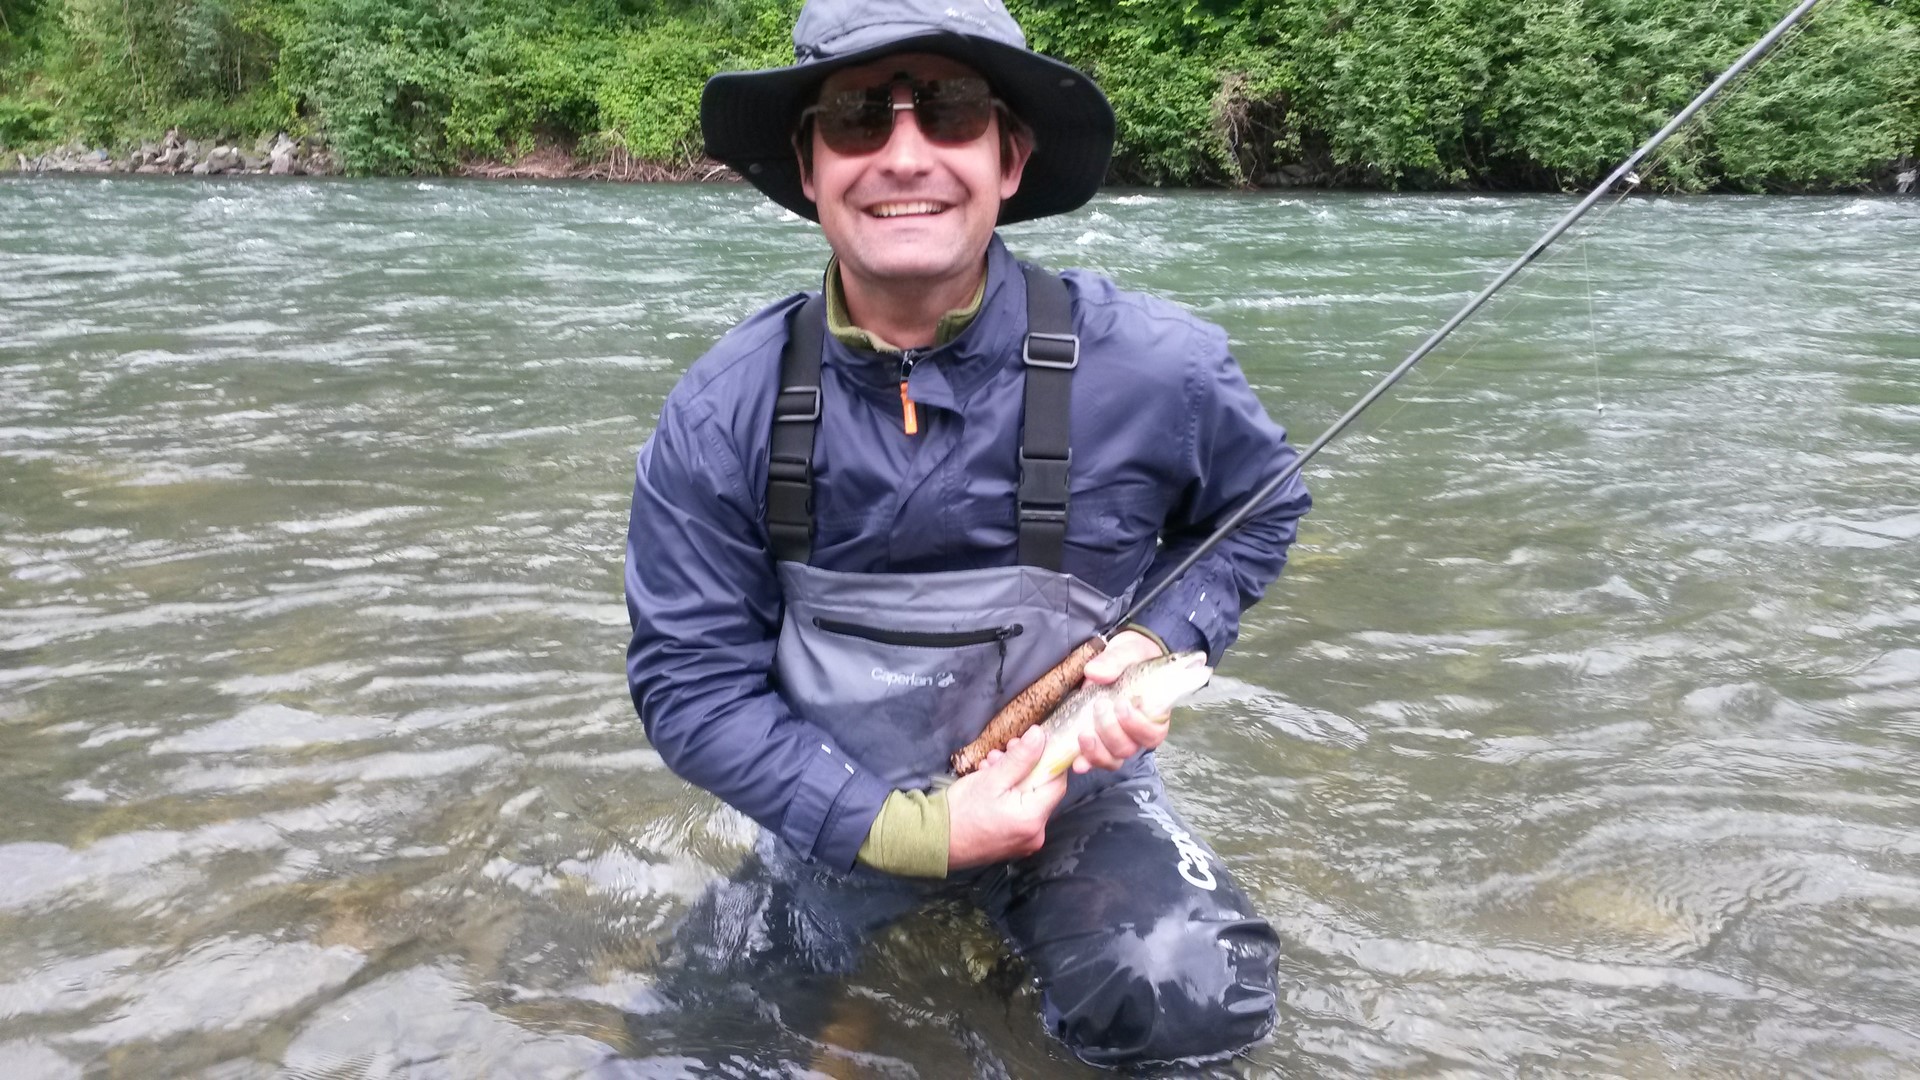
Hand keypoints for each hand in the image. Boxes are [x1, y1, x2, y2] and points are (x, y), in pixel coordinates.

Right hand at [946, 726, 1066, 870]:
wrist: (933, 842)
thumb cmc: (960, 811)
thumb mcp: (991, 778)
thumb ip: (1021, 758)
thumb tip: (1041, 736)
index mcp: (1033, 819)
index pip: (1057, 782)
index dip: (1048, 759)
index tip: (1033, 743)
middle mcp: (1035, 834)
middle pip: (1041, 790)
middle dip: (1024, 766)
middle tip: (1004, 750)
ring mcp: (1024, 841)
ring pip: (1028, 799)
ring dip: (1013, 778)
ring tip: (989, 765)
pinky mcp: (1012, 843)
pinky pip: (1018, 812)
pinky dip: (1009, 795)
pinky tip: (989, 782)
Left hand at [1071, 630, 1171, 773]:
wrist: (1114, 658)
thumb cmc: (1131, 657)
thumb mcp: (1128, 651)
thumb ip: (1115, 660)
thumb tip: (1094, 672)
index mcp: (1153, 714)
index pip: (1153, 733)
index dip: (1138, 725)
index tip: (1122, 704)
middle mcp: (1136, 733)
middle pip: (1129, 748)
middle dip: (1112, 732)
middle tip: (1100, 706)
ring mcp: (1116, 740)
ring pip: (1112, 758)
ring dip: (1098, 750)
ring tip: (1084, 733)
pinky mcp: (1097, 742)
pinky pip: (1094, 760)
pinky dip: (1086, 761)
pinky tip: (1077, 761)